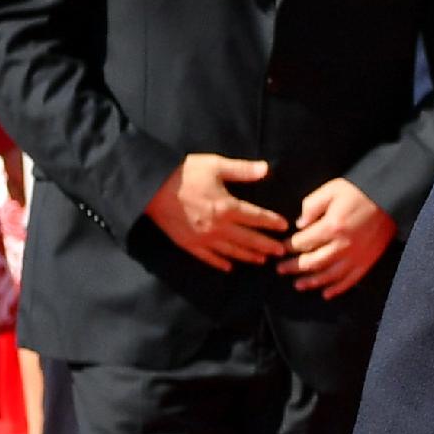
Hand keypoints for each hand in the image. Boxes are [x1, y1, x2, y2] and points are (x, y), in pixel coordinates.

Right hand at [149, 152, 284, 266]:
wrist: (148, 187)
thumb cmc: (183, 173)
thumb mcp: (214, 165)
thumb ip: (242, 169)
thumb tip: (267, 168)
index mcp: (226, 207)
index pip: (257, 218)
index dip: (272, 222)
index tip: (284, 226)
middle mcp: (217, 226)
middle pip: (248, 239)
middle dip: (266, 245)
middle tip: (280, 252)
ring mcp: (201, 238)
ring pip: (231, 251)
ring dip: (247, 256)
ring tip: (261, 260)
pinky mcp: (186, 243)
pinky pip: (207, 257)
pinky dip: (219, 263)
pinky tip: (229, 267)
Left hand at [282, 177, 396, 296]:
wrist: (391, 199)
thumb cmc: (359, 192)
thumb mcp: (331, 190)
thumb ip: (311, 206)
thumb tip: (300, 225)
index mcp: (332, 227)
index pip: (302, 243)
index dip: (288, 247)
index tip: (281, 248)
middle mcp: (343, 246)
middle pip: (312, 262)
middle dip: (293, 267)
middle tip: (281, 269)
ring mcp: (356, 256)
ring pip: (329, 275)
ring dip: (311, 282)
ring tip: (298, 284)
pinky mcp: (368, 261)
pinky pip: (350, 280)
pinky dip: (337, 289)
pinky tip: (326, 293)